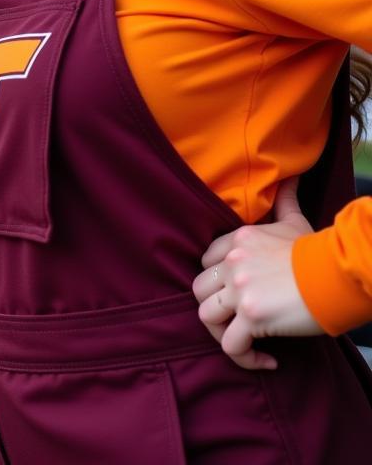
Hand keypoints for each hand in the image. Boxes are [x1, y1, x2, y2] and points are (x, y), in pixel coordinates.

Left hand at [192, 177, 322, 368]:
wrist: (338, 272)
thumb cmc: (318, 251)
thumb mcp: (295, 222)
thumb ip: (285, 202)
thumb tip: (290, 177)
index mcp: (236, 241)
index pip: (206, 261)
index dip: (216, 281)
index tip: (237, 296)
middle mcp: (231, 262)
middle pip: (198, 288)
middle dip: (214, 308)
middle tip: (238, 322)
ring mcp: (238, 288)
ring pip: (205, 317)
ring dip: (223, 335)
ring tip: (247, 344)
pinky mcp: (251, 315)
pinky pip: (231, 345)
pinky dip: (245, 358)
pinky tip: (267, 361)